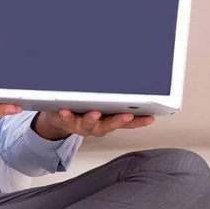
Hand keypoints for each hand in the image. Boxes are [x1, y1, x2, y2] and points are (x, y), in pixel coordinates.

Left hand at [32, 109, 154, 139]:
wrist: (60, 119)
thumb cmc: (83, 109)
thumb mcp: (102, 106)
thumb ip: (114, 99)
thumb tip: (130, 82)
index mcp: (108, 121)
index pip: (128, 123)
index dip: (139, 121)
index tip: (150, 117)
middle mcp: (97, 126)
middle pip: (110, 125)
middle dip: (119, 120)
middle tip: (127, 115)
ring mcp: (82, 126)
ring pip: (89, 124)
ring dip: (92, 119)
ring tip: (94, 113)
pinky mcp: (67, 123)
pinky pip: (67, 120)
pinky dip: (67, 116)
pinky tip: (65, 110)